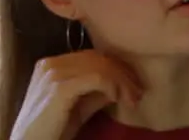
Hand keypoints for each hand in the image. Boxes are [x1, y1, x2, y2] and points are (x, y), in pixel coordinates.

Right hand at [9, 50, 142, 139]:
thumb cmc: (52, 131)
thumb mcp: (79, 107)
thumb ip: (97, 92)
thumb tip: (122, 82)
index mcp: (51, 64)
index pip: (93, 56)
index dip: (117, 68)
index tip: (134, 86)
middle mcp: (50, 64)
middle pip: (98, 58)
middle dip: (123, 74)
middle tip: (138, 93)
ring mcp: (52, 73)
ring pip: (100, 66)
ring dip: (122, 82)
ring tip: (132, 98)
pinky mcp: (58, 87)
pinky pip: (96, 77)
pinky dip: (112, 86)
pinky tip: (117, 98)